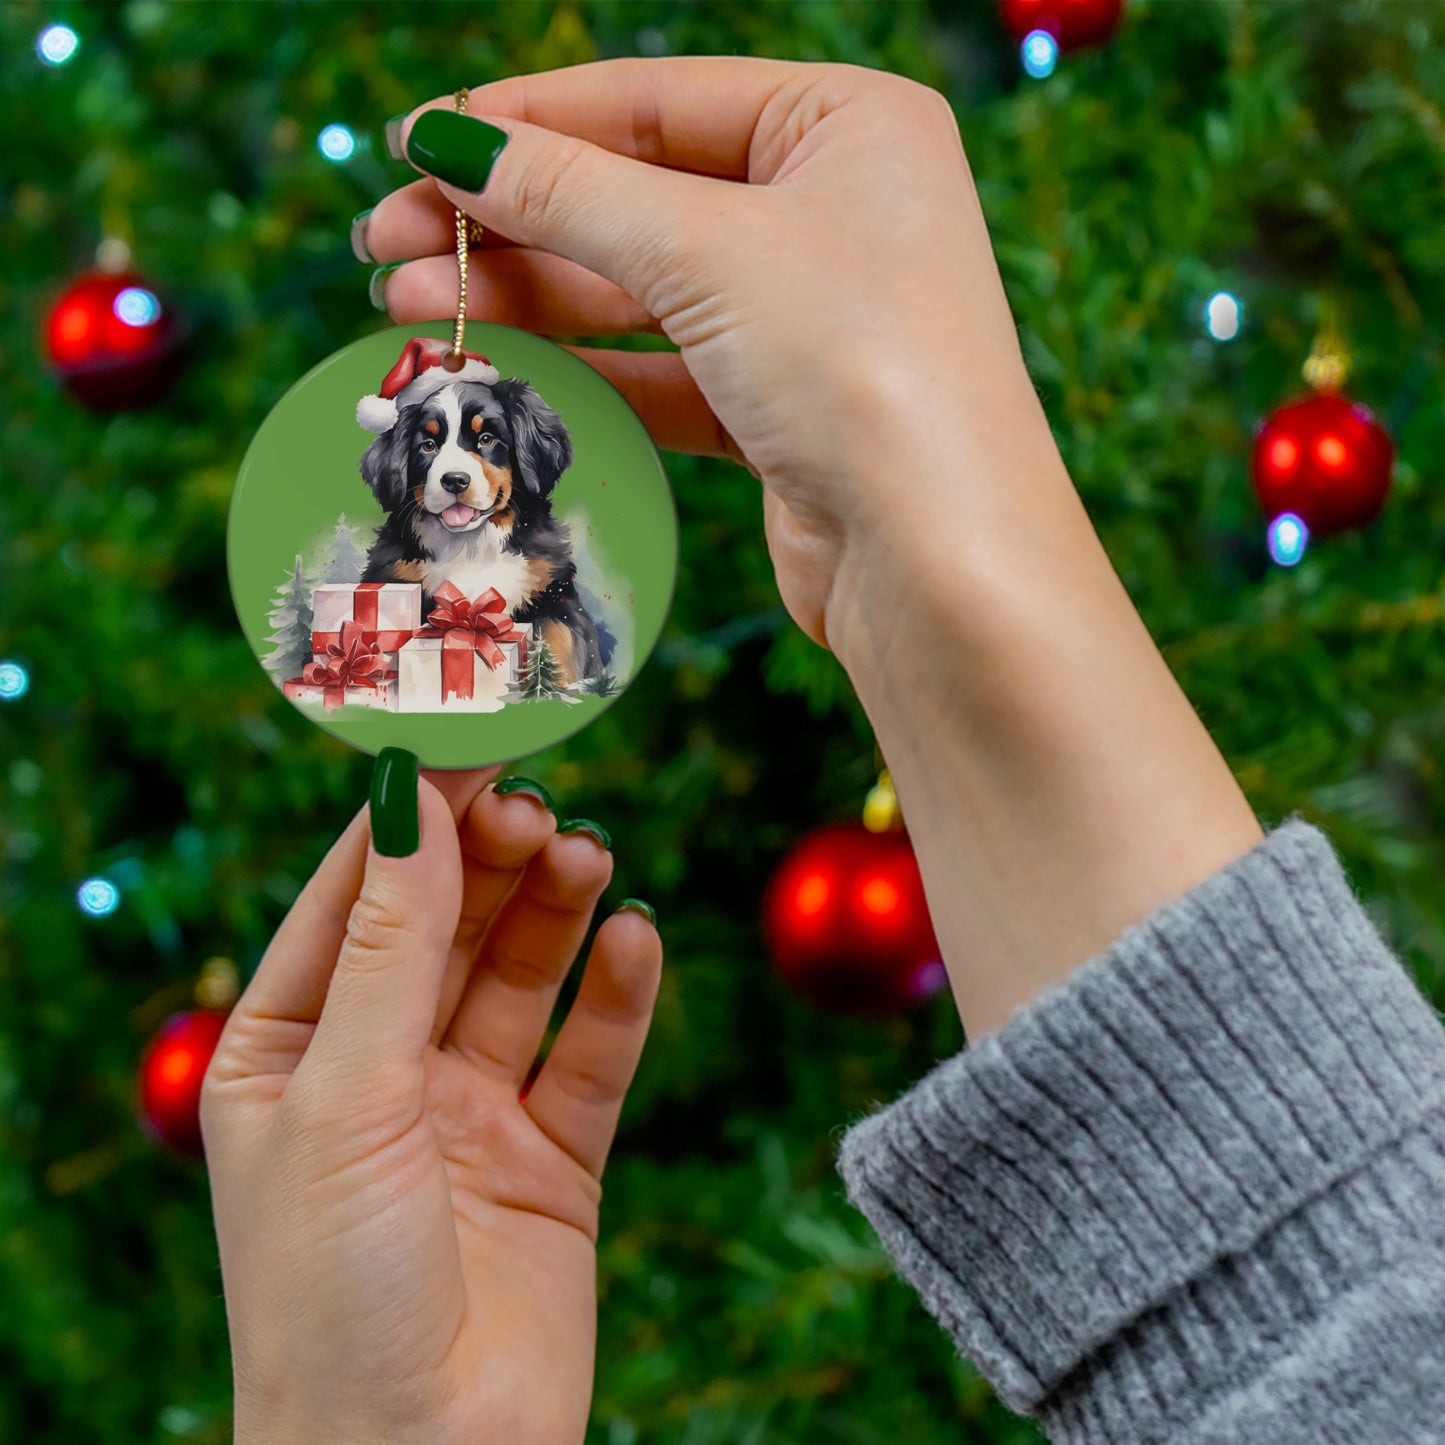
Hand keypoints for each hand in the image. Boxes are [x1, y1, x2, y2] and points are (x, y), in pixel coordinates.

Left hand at [201, 761, 661, 1444]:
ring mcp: (469, 1113)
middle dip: (490, 861)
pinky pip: (591, 1055)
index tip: (469, 742)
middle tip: (539, 807)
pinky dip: (617, 995)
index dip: (410, 819)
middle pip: (447, 926)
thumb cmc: (332, 1293)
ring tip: (587, 857)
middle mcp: (380, 1071)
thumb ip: (391, 946)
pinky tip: (636, 940)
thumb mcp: (346, 1096)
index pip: (353, 899)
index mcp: (289, 1051)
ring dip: (555, 911)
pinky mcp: (552, 1159)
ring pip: (521, 977)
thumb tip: (413, 801)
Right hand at [362, 56, 1060, 655]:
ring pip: (639, 289)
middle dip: (507, 219)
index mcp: (847, 125)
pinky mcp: (781, 408)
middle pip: (636, 195)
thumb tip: (448, 141)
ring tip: (407, 305)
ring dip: (526, 296)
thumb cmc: (860, 368)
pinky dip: (581, 368)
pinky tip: (495, 365)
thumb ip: (570, 192)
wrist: (937, 561)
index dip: (526, 120)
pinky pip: (661, 370)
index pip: (655, 100)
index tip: (415, 142)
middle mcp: (833, 211)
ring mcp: (807, 315)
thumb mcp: (707, 251)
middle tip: (385, 241)